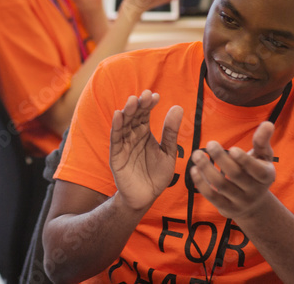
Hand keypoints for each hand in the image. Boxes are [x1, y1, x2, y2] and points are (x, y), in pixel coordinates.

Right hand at [109, 90, 183, 212]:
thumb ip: (170, 132)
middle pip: (134, 116)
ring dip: (127, 112)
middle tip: (145, 95)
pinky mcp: (116, 155)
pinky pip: (115, 138)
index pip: (145, 114)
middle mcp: (132, 135)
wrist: (146, 197)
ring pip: (124, 124)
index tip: (156, 95)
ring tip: (133, 101)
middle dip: (139, 105)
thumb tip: (178, 107)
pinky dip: (116, 126)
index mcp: (144, 133)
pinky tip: (118, 115)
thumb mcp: (168, 152)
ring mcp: (123, 144)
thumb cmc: (157, 175)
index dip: (149, 104)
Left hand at [188, 121, 276, 220]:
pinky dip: (201, 183)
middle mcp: (255, 191)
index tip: (232, 149)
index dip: (245, 160)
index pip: (257, 170)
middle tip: (210, 144)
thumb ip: (262, 141)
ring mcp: (241, 202)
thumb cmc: (256, 170)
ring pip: (220, 185)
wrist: (254, 203)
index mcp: (266, 176)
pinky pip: (211, 196)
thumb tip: (268, 124)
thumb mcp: (263, 156)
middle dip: (221, 159)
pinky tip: (194, 170)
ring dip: (206, 168)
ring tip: (197, 154)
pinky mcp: (227, 208)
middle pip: (236, 175)